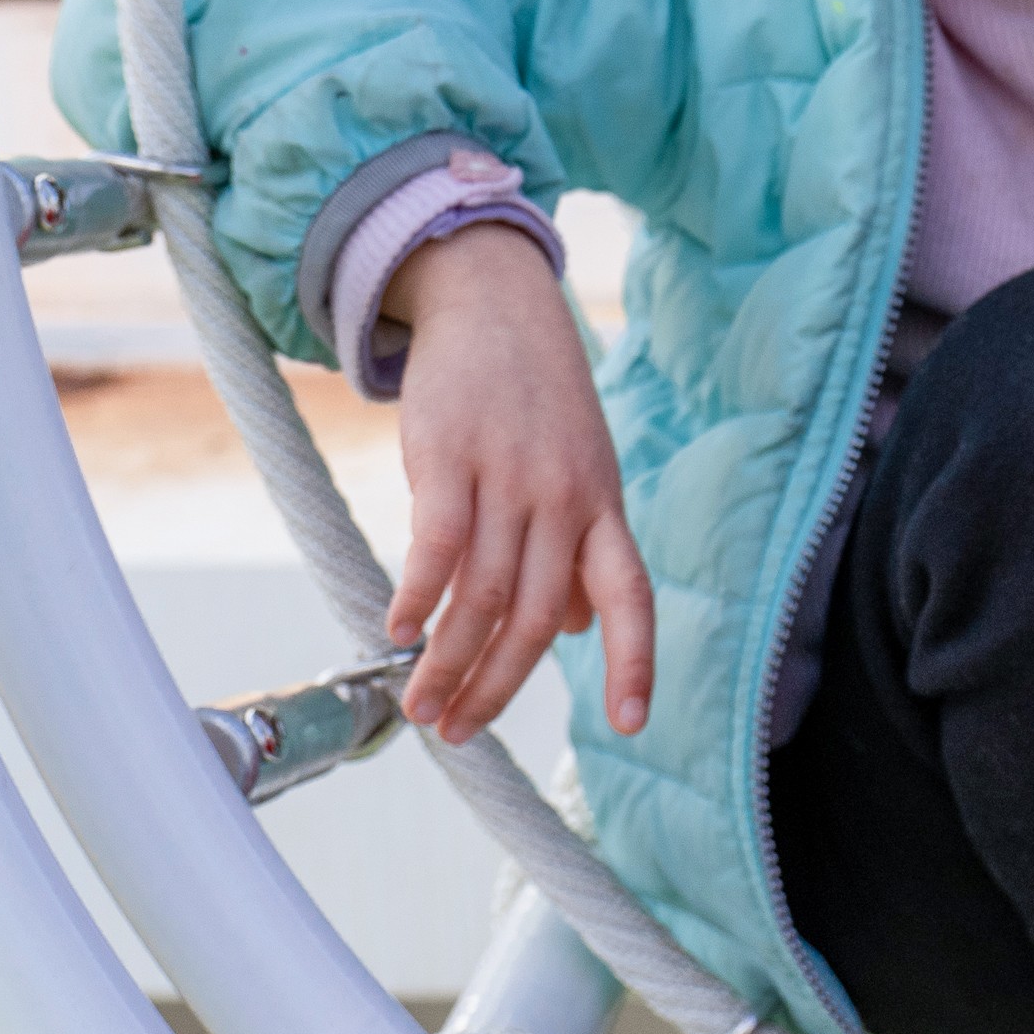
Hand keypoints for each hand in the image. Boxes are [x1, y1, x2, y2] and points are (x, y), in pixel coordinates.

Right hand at [384, 223, 654, 745]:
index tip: (628, 725)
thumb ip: (581, 549)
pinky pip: (438, 543)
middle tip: (458, 730)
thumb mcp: (581, 469)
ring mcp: (512, 475)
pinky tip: (398, 630)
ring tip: (420, 702)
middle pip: (540, 616)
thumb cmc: (538, 399)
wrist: (497, 303)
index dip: (634, 663)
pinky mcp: (452, 454)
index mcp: (603, 507)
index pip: (633, 597)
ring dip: (449, 661)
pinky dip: (418, 596)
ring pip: (486, 593)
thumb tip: (582, 629)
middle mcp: (566, 498)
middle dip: (498, 686)